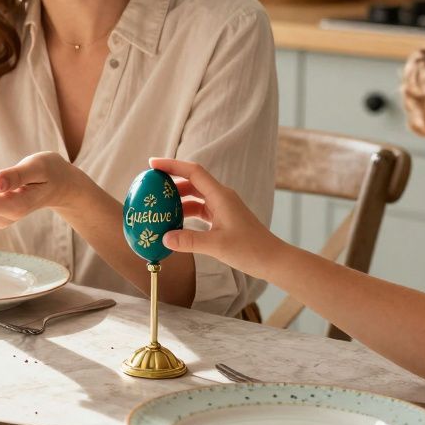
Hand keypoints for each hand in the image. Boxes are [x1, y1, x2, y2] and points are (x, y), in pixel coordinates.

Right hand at [149, 157, 281, 274]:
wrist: (273, 260)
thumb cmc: (251, 250)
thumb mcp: (216, 245)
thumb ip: (189, 241)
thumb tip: (164, 238)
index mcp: (221, 196)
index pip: (193, 172)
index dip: (172, 165)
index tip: (152, 164)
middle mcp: (222, 197)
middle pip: (192, 182)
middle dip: (171, 182)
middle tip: (151, 188)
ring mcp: (223, 208)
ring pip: (196, 197)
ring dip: (178, 200)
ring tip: (159, 207)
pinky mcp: (224, 219)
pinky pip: (200, 210)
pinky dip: (186, 213)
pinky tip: (175, 223)